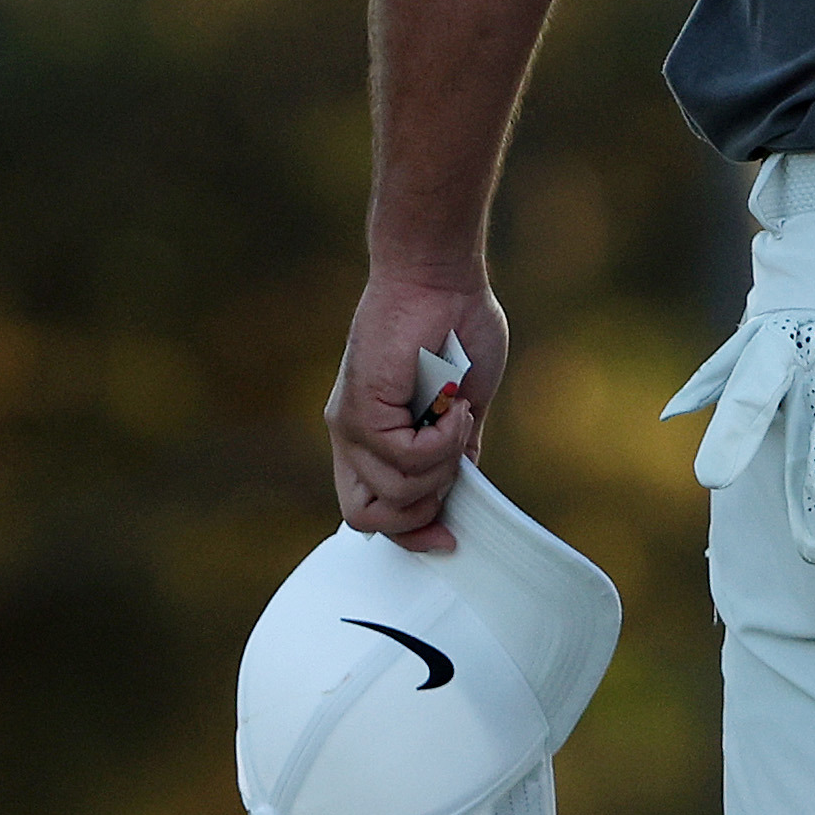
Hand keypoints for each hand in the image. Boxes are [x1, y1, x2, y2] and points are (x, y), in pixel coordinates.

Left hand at [326, 270, 509, 553]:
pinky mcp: (359, 410)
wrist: (440, 276)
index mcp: (371, 437)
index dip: (410, 535)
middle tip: (456, 455)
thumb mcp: (465, 401)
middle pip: (367, 519)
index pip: (371, 512)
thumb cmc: (457, 323)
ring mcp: (350, 426)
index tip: (451, 538)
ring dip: (443, 461)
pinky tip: (453, 403)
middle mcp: (350, 437)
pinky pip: (405, 459)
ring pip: (396, 493)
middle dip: (424, 507)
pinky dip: (442, 439)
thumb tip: (461, 482)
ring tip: (457, 412)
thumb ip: (455, 444)